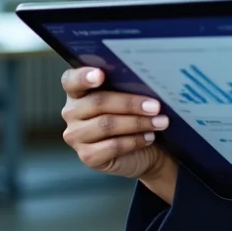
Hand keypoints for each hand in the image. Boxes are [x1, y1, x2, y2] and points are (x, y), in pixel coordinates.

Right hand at [60, 67, 173, 183]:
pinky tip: (149, 137)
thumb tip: (145, 79)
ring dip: (137, 123)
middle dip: (130, 103)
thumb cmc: (134, 116)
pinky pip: (112, 146)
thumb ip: (128, 86)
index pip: (71, 80)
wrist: (142, 151)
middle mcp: (72, 112)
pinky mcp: (87, 156)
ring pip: (106, 125)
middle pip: (98, 102)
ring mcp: (76, 136)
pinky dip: (135, 140)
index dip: (83, 76)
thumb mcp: (130, 97)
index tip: (100, 74)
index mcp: (78, 92)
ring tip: (160, 122)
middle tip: (156, 106)